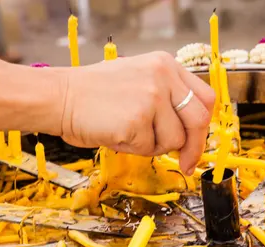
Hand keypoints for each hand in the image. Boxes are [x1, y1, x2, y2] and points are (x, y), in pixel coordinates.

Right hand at [59, 52, 213, 175]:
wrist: (59, 97)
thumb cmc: (95, 94)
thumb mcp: (140, 79)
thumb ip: (168, 98)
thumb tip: (192, 133)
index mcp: (166, 65)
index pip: (205, 98)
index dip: (204, 126)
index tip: (197, 142)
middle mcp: (163, 77)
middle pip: (198, 120)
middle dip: (194, 148)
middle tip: (186, 164)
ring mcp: (151, 98)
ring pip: (174, 140)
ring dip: (153, 146)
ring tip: (128, 132)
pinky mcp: (137, 120)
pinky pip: (149, 148)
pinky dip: (134, 149)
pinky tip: (116, 133)